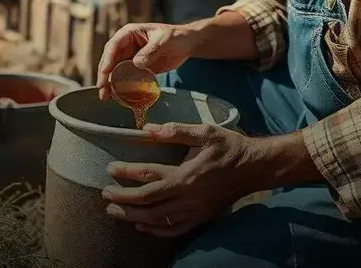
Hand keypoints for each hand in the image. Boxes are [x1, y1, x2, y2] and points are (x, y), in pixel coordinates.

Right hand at [96, 23, 197, 100]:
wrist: (187, 44)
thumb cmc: (175, 36)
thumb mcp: (164, 41)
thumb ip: (150, 51)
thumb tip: (136, 63)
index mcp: (129, 33)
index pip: (113, 46)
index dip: (107, 60)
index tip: (105, 73)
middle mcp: (126, 45)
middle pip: (110, 60)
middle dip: (104, 74)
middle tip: (102, 89)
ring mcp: (130, 57)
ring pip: (115, 70)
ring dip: (110, 82)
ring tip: (105, 96)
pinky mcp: (137, 68)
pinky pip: (126, 77)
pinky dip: (121, 86)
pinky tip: (117, 96)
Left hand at [103, 122, 254, 237]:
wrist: (255, 167)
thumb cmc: (230, 146)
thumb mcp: (206, 132)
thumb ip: (177, 131)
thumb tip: (149, 129)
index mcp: (187, 176)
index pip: (148, 180)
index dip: (126, 176)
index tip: (109, 170)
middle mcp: (188, 198)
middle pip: (148, 205)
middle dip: (123, 202)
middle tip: (104, 196)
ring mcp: (195, 211)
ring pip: (158, 220)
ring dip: (133, 218)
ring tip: (114, 213)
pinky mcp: (201, 217)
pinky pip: (175, 229)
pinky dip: (156, 230)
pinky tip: (143, 226)